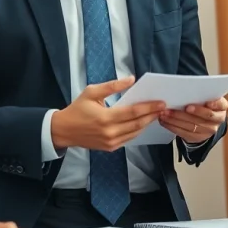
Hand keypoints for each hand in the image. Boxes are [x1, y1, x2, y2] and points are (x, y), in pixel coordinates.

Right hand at [50, 76, 165, 150]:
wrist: (64, 130)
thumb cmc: (77, 109)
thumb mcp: (92, 92)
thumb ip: (112, 86)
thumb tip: (131, 79)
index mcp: (105, 117)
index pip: (133, 112)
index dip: (149, 107)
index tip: (161, 102)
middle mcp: (110, 132)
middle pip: (137, 124)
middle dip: (152, 115)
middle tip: (163, 108)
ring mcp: (111, 142)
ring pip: (135, 133)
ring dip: (147, 123)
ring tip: (156, 114)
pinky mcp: (110, 148)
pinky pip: (129, 139)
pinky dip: (137, 130)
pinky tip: (143, 123)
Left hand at [158, 97, 227, 143]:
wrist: (204, 121)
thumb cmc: (201, 104)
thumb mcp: (204, 97)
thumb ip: (199, 94)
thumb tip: (182, 88)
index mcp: (221, 106)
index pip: (220, 104)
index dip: (215, 104)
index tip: (207, 102)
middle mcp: (218, 119)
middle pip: (204, 117)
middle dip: (186, 113)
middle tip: (172, 108)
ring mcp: (209, 130)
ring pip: (192, 126)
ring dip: (175, 120)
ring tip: (164, 114)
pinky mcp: (199, 138)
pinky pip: (184, 133)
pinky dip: (172, 127)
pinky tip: (164, 121)